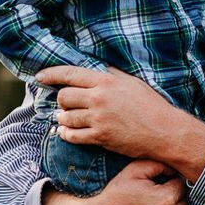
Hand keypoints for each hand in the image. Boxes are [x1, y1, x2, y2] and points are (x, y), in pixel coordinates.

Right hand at [42, 159, 189, 204]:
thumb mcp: (132, 172)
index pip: (182, 185)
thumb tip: (175, 168)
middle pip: (185, 203)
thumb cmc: (113, 198)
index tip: (160, 186)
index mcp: (165, 198)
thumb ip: (157, 165)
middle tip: (156, 199)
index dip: (171, 183)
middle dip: (174, 198)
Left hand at [44, 64, 204, 179]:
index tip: (40, 77)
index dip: (51, 75)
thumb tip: (97, 68)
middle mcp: (99, 98)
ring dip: (63, 119)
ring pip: (66, 118)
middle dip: (61, 101)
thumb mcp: (132, 82)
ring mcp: (98, 118)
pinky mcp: (100, 136)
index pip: (70, 74)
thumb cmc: (151, 105)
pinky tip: (67, 133)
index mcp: (106, 81)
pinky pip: (72, 136)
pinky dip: (66, 134)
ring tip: (66, 119)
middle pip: (64, 97)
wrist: (164, 131)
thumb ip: (112, 74)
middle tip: (65, 105)